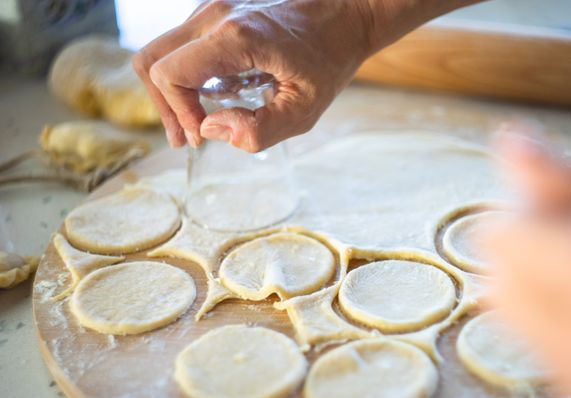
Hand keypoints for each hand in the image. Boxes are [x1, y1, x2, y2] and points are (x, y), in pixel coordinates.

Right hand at [133, 0, 377, 150]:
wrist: (344, 14)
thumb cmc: (328, 60)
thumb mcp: (304, 109)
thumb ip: (259, 129)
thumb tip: (210, 130)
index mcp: (236, 38)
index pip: (169, 73)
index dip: (177, 112)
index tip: (202, 136)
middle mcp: (215, 15)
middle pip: (151, 60)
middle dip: (163, 105)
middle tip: (186, 137)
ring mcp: (213, 8)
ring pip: (163, 51)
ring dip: (173, 91)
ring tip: (197, 121)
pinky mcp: (217, 11)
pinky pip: (183, 44)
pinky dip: (187, 74)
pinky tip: (215, 97)